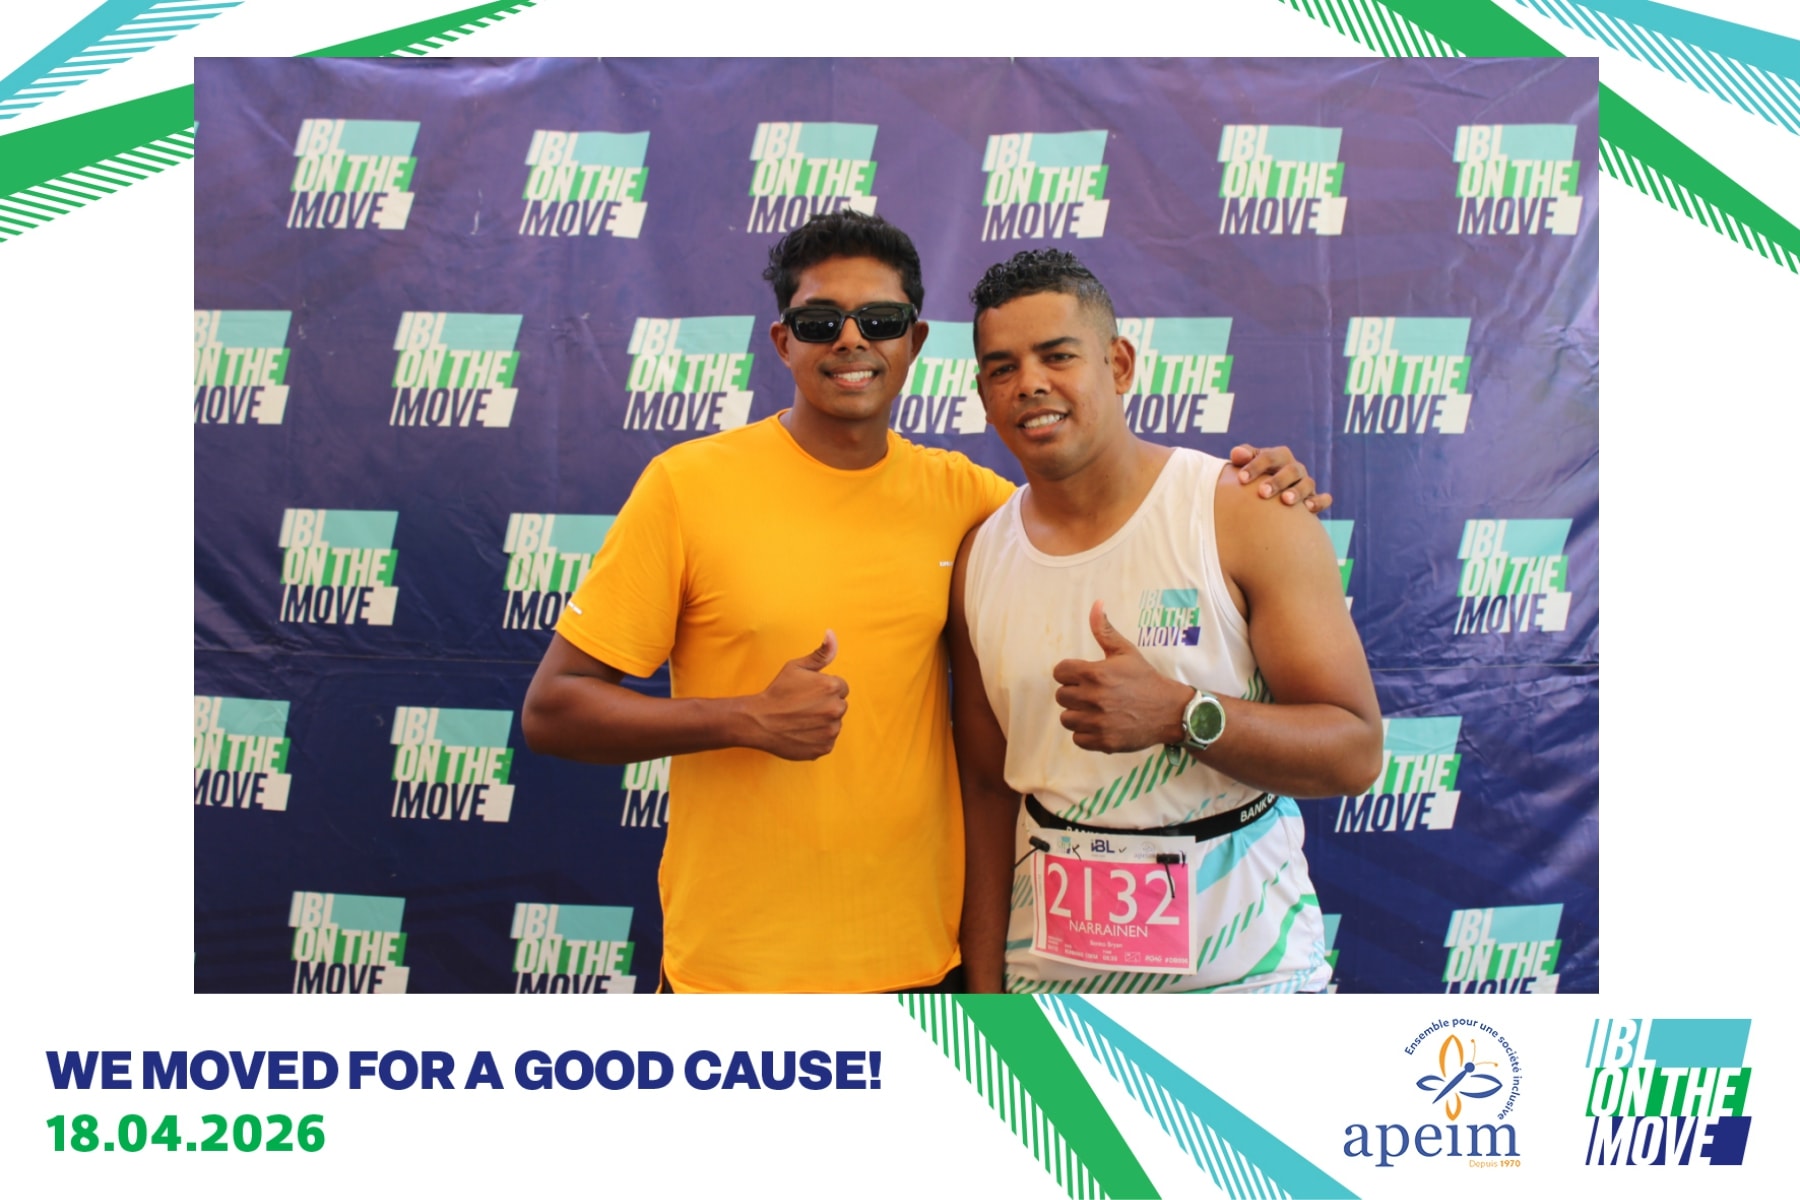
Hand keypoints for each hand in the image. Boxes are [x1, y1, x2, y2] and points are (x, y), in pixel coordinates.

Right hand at [745, 632, 849, 759]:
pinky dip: (817, 738)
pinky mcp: (824, 747)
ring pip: (834, 723)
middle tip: (803, 706)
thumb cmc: (777, 692)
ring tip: (801, 719)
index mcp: (832, 687)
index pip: (841, 687)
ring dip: (823, 722)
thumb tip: (831, 633)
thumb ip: (820, 653)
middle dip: (826, 705)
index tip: (808, 693)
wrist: (759, 721)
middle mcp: (836, 709)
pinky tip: (801, 732)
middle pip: (839, 705)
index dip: (824, 689)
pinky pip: (827, 740)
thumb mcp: (796, 667)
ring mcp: (831, 730)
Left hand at [1051, 603, 1191, 752]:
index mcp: (1095, 673)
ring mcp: (1098, 722)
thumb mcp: (1126, 652)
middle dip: (1074, 693)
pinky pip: (1078, 739)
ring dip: (1078, 715)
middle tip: (1094, 693)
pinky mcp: (1103, 742)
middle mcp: (1093, 698)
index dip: (1070, 673)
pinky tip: (1102, 724)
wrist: (1171, 711)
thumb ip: (1105, 630)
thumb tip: (1096, 604)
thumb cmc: (1146, 679)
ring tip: (1097, 710)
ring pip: (1066, 719)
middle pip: (1061, 696)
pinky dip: (1086, 734)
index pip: (1060, 672)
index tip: (1083, 676)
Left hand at [1229, 443, 1331, 512]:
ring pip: (1307, 484)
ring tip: (1285, 501)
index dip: (1255, 466)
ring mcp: (1306, 483)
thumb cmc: (1255, 478)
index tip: (1241, 480)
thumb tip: (1237, 454)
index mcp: (1279, 457)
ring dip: (1297, 491)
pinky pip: (1322, 499)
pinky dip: (1318, 502)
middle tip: (1262, 493)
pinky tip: (1308, 509)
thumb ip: (1242, 457)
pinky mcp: (1314, 499)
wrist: (1270, 496)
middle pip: (1291, 470)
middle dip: (1277, 480)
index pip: (1269, 457)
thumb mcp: (1247, 465)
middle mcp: (1294, 468)